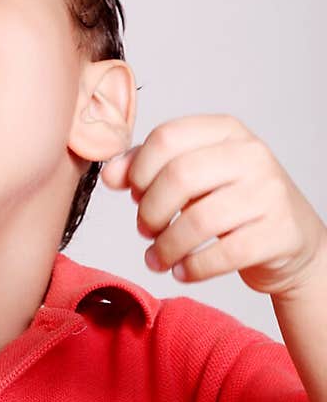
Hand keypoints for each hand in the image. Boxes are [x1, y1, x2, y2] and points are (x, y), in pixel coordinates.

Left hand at [99, 114, 326, 298]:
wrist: (291, 240)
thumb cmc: (233, 205)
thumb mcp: (195, 177)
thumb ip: (149, 169)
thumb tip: (111, 174)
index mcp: (226, 131)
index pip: (166, 137)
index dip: (139, 171)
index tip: (135, 194)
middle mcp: (251, 155)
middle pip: (179, 177)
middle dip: (150, 211)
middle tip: (146, 229)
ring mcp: (268, 193)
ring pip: (198, 220)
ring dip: (167, 247)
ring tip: (158, 257)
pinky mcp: (278, 233)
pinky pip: (223, 254)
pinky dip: (193, 268)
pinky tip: (183, 270)